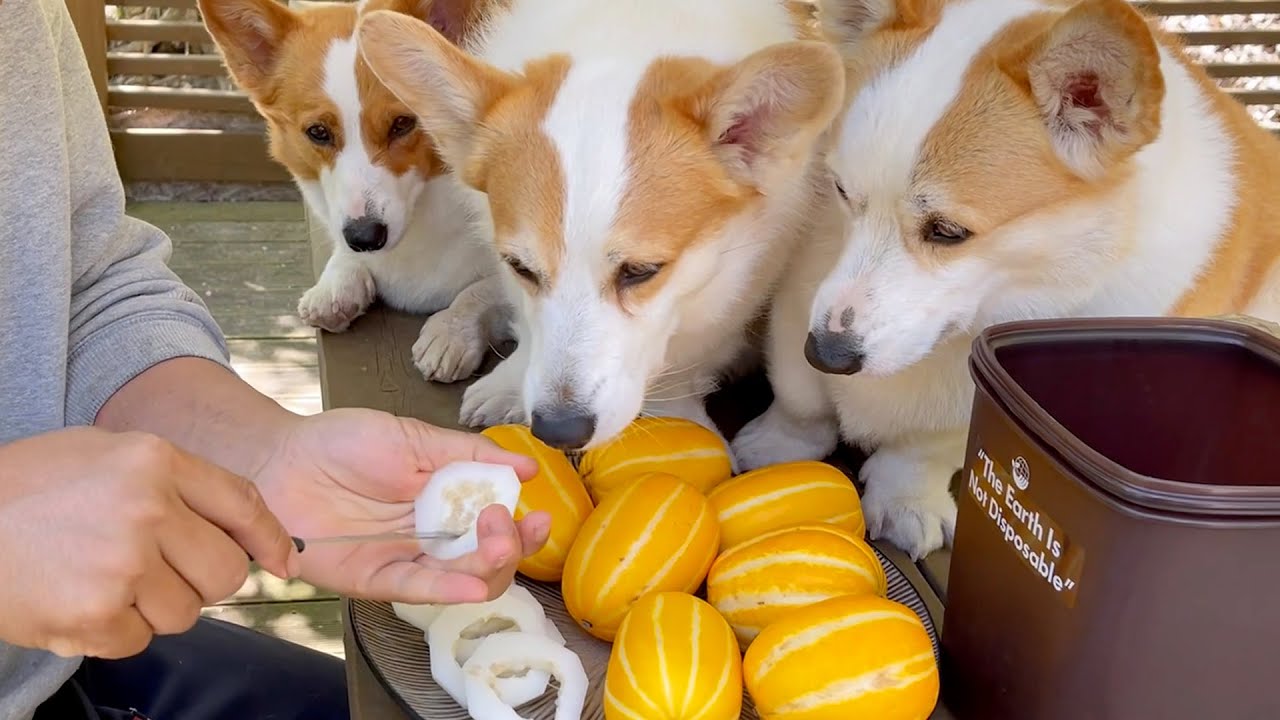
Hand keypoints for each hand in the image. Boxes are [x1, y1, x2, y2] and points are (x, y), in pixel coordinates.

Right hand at [0, 427, 298, 659]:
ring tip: (107, 580)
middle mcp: (147, 509)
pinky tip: (82, 600)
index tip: (283, 561)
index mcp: (155, 461)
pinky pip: (140, 639)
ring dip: (155, 607)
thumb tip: (242, 522)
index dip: (270, 539)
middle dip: (204, 580)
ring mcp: (122, 564)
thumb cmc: (26, 488)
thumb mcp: (105, 453)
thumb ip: (174, 479)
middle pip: (226, 571)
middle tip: (162, 572)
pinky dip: (116, 630)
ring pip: (187, 612)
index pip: (245, 503)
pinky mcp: (95, 614)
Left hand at [253, 408, 550, 604]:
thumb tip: (528, 467)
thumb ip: (471, 454)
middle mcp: (433, 537)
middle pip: (489, 561)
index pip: (497, 528)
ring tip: (496, 543)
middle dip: (511, 548)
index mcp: (448, 503)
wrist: (280, 457)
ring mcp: (406, 560)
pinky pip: (417, 589)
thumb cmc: (341, 443)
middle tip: (504, 522)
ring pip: (462, 580)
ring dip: (489, 567)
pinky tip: (473, 583)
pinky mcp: (375, 578)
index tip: (538, 514)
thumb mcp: (415, 438)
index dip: (523, 529)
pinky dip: (449, 589)